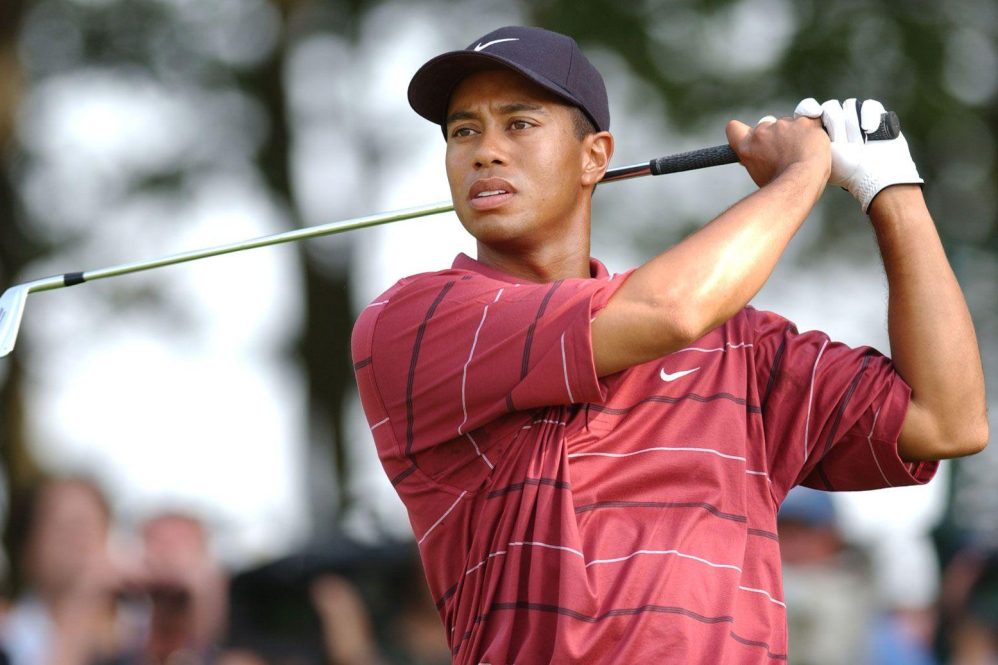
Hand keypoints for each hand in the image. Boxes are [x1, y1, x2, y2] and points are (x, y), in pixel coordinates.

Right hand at [726, 113, 829, 187]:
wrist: (801, 182)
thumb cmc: (781, 186)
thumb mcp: (759, 176)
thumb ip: (757, 161)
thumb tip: (756, 160)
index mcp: (747, 146)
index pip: (734, 129)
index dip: (741, 131)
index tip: (752, 138)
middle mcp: (762, 131)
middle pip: (766, 126)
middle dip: (775, 137)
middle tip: (786, 155)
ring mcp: (784, 124)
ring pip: (789, 124)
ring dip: (796, 134)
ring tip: (803, 155)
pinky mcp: (805, 122)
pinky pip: (812, 118)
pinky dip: (814, 128)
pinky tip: (816, 142)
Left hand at [794, 97, 921, 211]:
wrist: (874, 175)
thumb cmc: (845, 170)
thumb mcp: (821, 157)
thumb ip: (808, 141)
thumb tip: (799, 123)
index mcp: (817, 130)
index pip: (808, 108)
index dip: (809, 108)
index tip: (814, 113)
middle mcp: (835, 121)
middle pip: (830, 107)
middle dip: (836, 123)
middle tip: (842, 142)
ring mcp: (855, 117)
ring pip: (849, 105)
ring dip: (853, 124)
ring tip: (858, 142)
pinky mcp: (874, 114)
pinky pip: (869, 105)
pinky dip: (870, 116)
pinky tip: (869, 131)